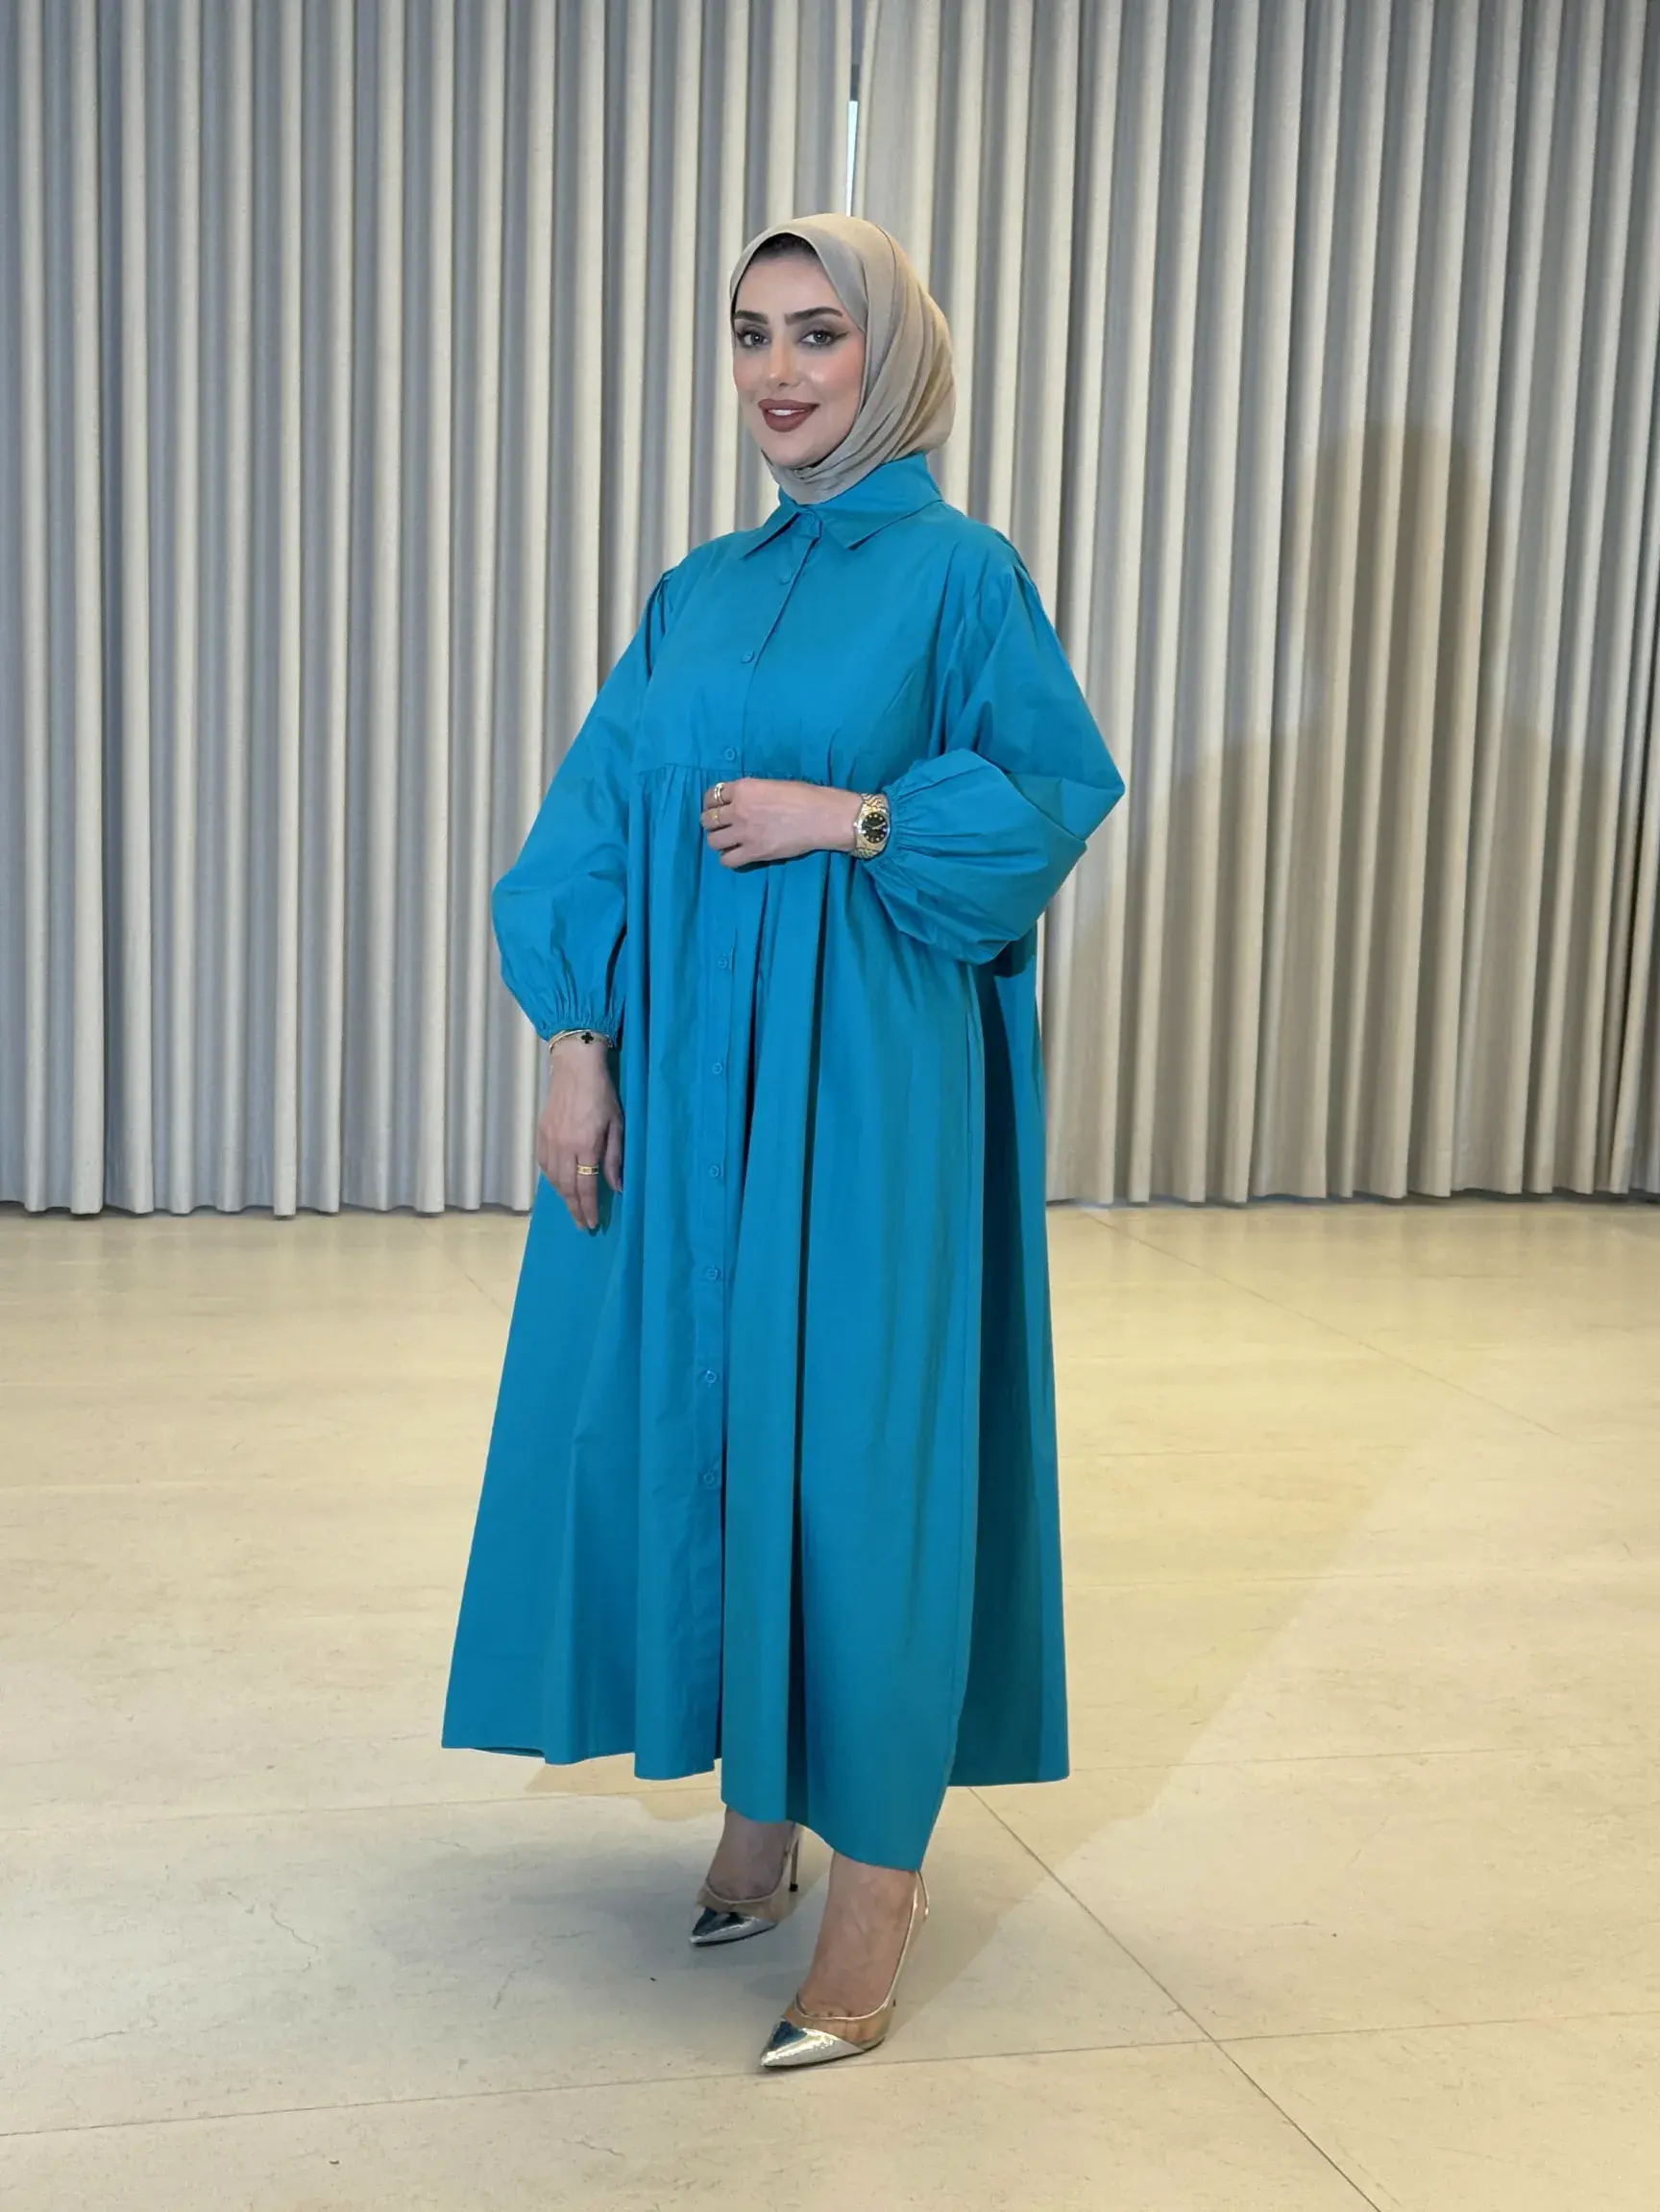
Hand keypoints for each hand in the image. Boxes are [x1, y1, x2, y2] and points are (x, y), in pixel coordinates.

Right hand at [536, 1036, 622, 1230]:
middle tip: (581, 1225)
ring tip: (572, 1209)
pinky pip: (544, 1165)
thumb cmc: (602, 1094)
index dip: (588, 1207)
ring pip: (553, 1179)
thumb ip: (615, 1158)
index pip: (586, 1186)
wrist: (575, 1068)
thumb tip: (616, 1187)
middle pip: (567, 1187)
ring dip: (563, 1197)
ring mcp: (550, 1141)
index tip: (591, 1223)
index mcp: (586, 1145)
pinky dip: (551, 1180)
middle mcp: (564, 1147)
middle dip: (575, 1208)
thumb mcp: (617, 1125)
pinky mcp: (541, 1134)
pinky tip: (558, 1186)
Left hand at [701, 777, 860, 867]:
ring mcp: (744, 833)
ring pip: (712, 841)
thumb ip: (750, 793)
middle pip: (707, 820)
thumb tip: (741, 802)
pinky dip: (728, 858)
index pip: (712, 795)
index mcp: (743, 788)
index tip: (718, 808)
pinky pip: (727, 860)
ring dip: (718, 841)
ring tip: (729, 841)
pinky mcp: (754, 852)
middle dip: (711, 822)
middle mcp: (738, 810)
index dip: (712, 803)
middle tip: (722, 826)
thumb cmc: (803, 796)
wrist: (821, 816)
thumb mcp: (770, 785)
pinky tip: (736, 854)